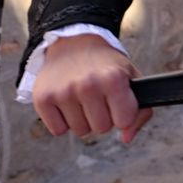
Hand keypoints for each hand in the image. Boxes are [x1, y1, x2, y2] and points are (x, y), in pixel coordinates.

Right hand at [32, 34, 151, 142]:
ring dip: (83, 119)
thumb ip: (139, 110)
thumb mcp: (131, 78)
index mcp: (114, 78)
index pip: (124, 121)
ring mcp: (63, 93)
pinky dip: (63, 121)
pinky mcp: (42, 99)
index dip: (123, 114)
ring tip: (83, 98)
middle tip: (99, 98)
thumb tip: (126, 138)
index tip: (118, 102)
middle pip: (101, 128)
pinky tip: (67, 102)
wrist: (74, 43)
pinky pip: (58, 130)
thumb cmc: (106, 64)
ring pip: (80, 131)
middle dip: (103, 117)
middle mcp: (88, 85)